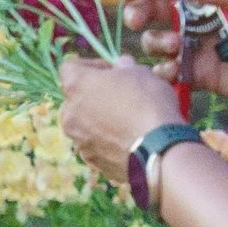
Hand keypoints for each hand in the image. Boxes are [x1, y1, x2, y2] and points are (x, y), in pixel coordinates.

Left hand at [60, 49, 179, 187]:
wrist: (158, 149)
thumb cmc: (148, 103)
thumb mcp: (142, 73)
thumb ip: (125, 67)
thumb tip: (121, 65)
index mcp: (76, 86)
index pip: (69, 67)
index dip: (91, 66)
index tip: (112, 71)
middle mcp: (69, 113)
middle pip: (74, 98)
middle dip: (93, 95)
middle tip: (119, 96)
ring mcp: (77, 140)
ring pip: (83, 124)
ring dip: (98, 120)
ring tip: (125, 122)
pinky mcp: (90, 161)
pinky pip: (94, 145)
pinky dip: (106, 141)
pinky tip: (128, 141)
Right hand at [117, 0, 227, 124]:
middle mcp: (197, 16)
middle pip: (153, 8)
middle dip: (138, 12)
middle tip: (135, 20)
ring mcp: (195, 45)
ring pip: (156, 40)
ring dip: (157, 42)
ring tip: (177, 46)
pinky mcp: (197, 72)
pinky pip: (168, 70)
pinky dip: (164, 69)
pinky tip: (175, 68)